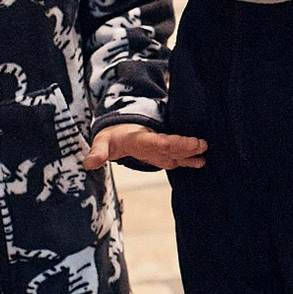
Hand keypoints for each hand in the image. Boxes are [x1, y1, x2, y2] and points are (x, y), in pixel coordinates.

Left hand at [83, 123, 208, 169]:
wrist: (120, 129)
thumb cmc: (112, 137)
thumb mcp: (102, 143)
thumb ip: (97, 152)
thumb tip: (87, 164)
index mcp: (140, 139)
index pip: (158, 142)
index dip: (171, 143)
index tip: (183, 143)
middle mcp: (154, 142)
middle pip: (171, 144)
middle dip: (185, 145)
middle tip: (202, 144)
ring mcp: (160, 147)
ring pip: (176, 149)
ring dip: (190, 151)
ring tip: (205, 151)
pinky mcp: (163, 153)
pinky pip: (177, 155)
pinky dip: (188, 158)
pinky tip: (202, 161)